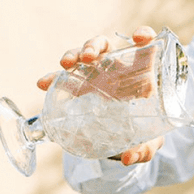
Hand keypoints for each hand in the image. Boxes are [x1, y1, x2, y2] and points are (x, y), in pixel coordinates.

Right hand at [36, 26, 163, 165]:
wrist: (128, 137)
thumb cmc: (147, 131)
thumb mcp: (149, 141)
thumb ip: (144, 149)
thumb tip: (128, 158)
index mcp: (140, 71)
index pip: (144, 44)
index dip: (143, 35)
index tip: (139, 38)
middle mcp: (117, 67)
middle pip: (105, 45)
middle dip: (95, 45)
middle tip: (89, 57)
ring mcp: (96, 74)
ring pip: (83, 55)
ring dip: (73, 54)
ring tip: (65, 65)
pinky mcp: (80, 84)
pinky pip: (65, 76)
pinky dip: (54, 77)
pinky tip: (44, 84)